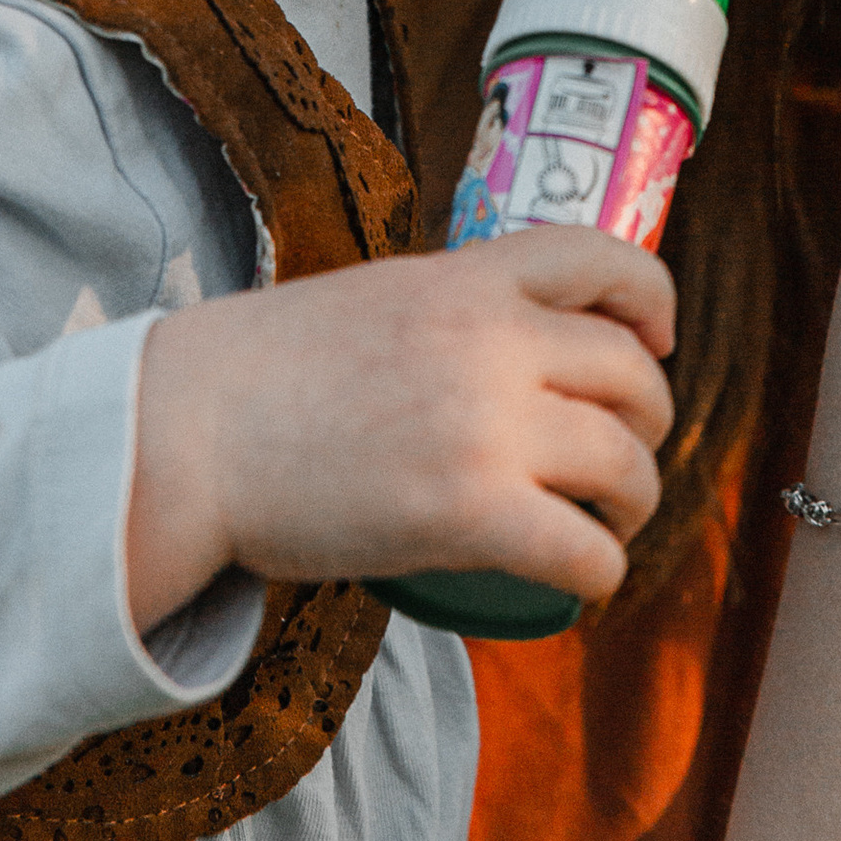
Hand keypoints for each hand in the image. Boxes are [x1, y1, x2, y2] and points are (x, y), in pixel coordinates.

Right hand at [125, 228, 674, 634]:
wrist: (185, 435)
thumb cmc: (259, 377)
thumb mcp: (372, 301)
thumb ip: (448, 314)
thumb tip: (502, 358)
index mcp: (465, 277)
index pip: (604, 258)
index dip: (651, 301)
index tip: (654, 341)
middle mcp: (491, 340)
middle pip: (632, 375)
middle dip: (648, 424)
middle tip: (621, 461)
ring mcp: (486, 425)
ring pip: (625, 466)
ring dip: (634, 504)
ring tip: (606, 526)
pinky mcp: (471, 512)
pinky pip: (585, 550)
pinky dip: (602, 573)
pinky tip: (583, 581)